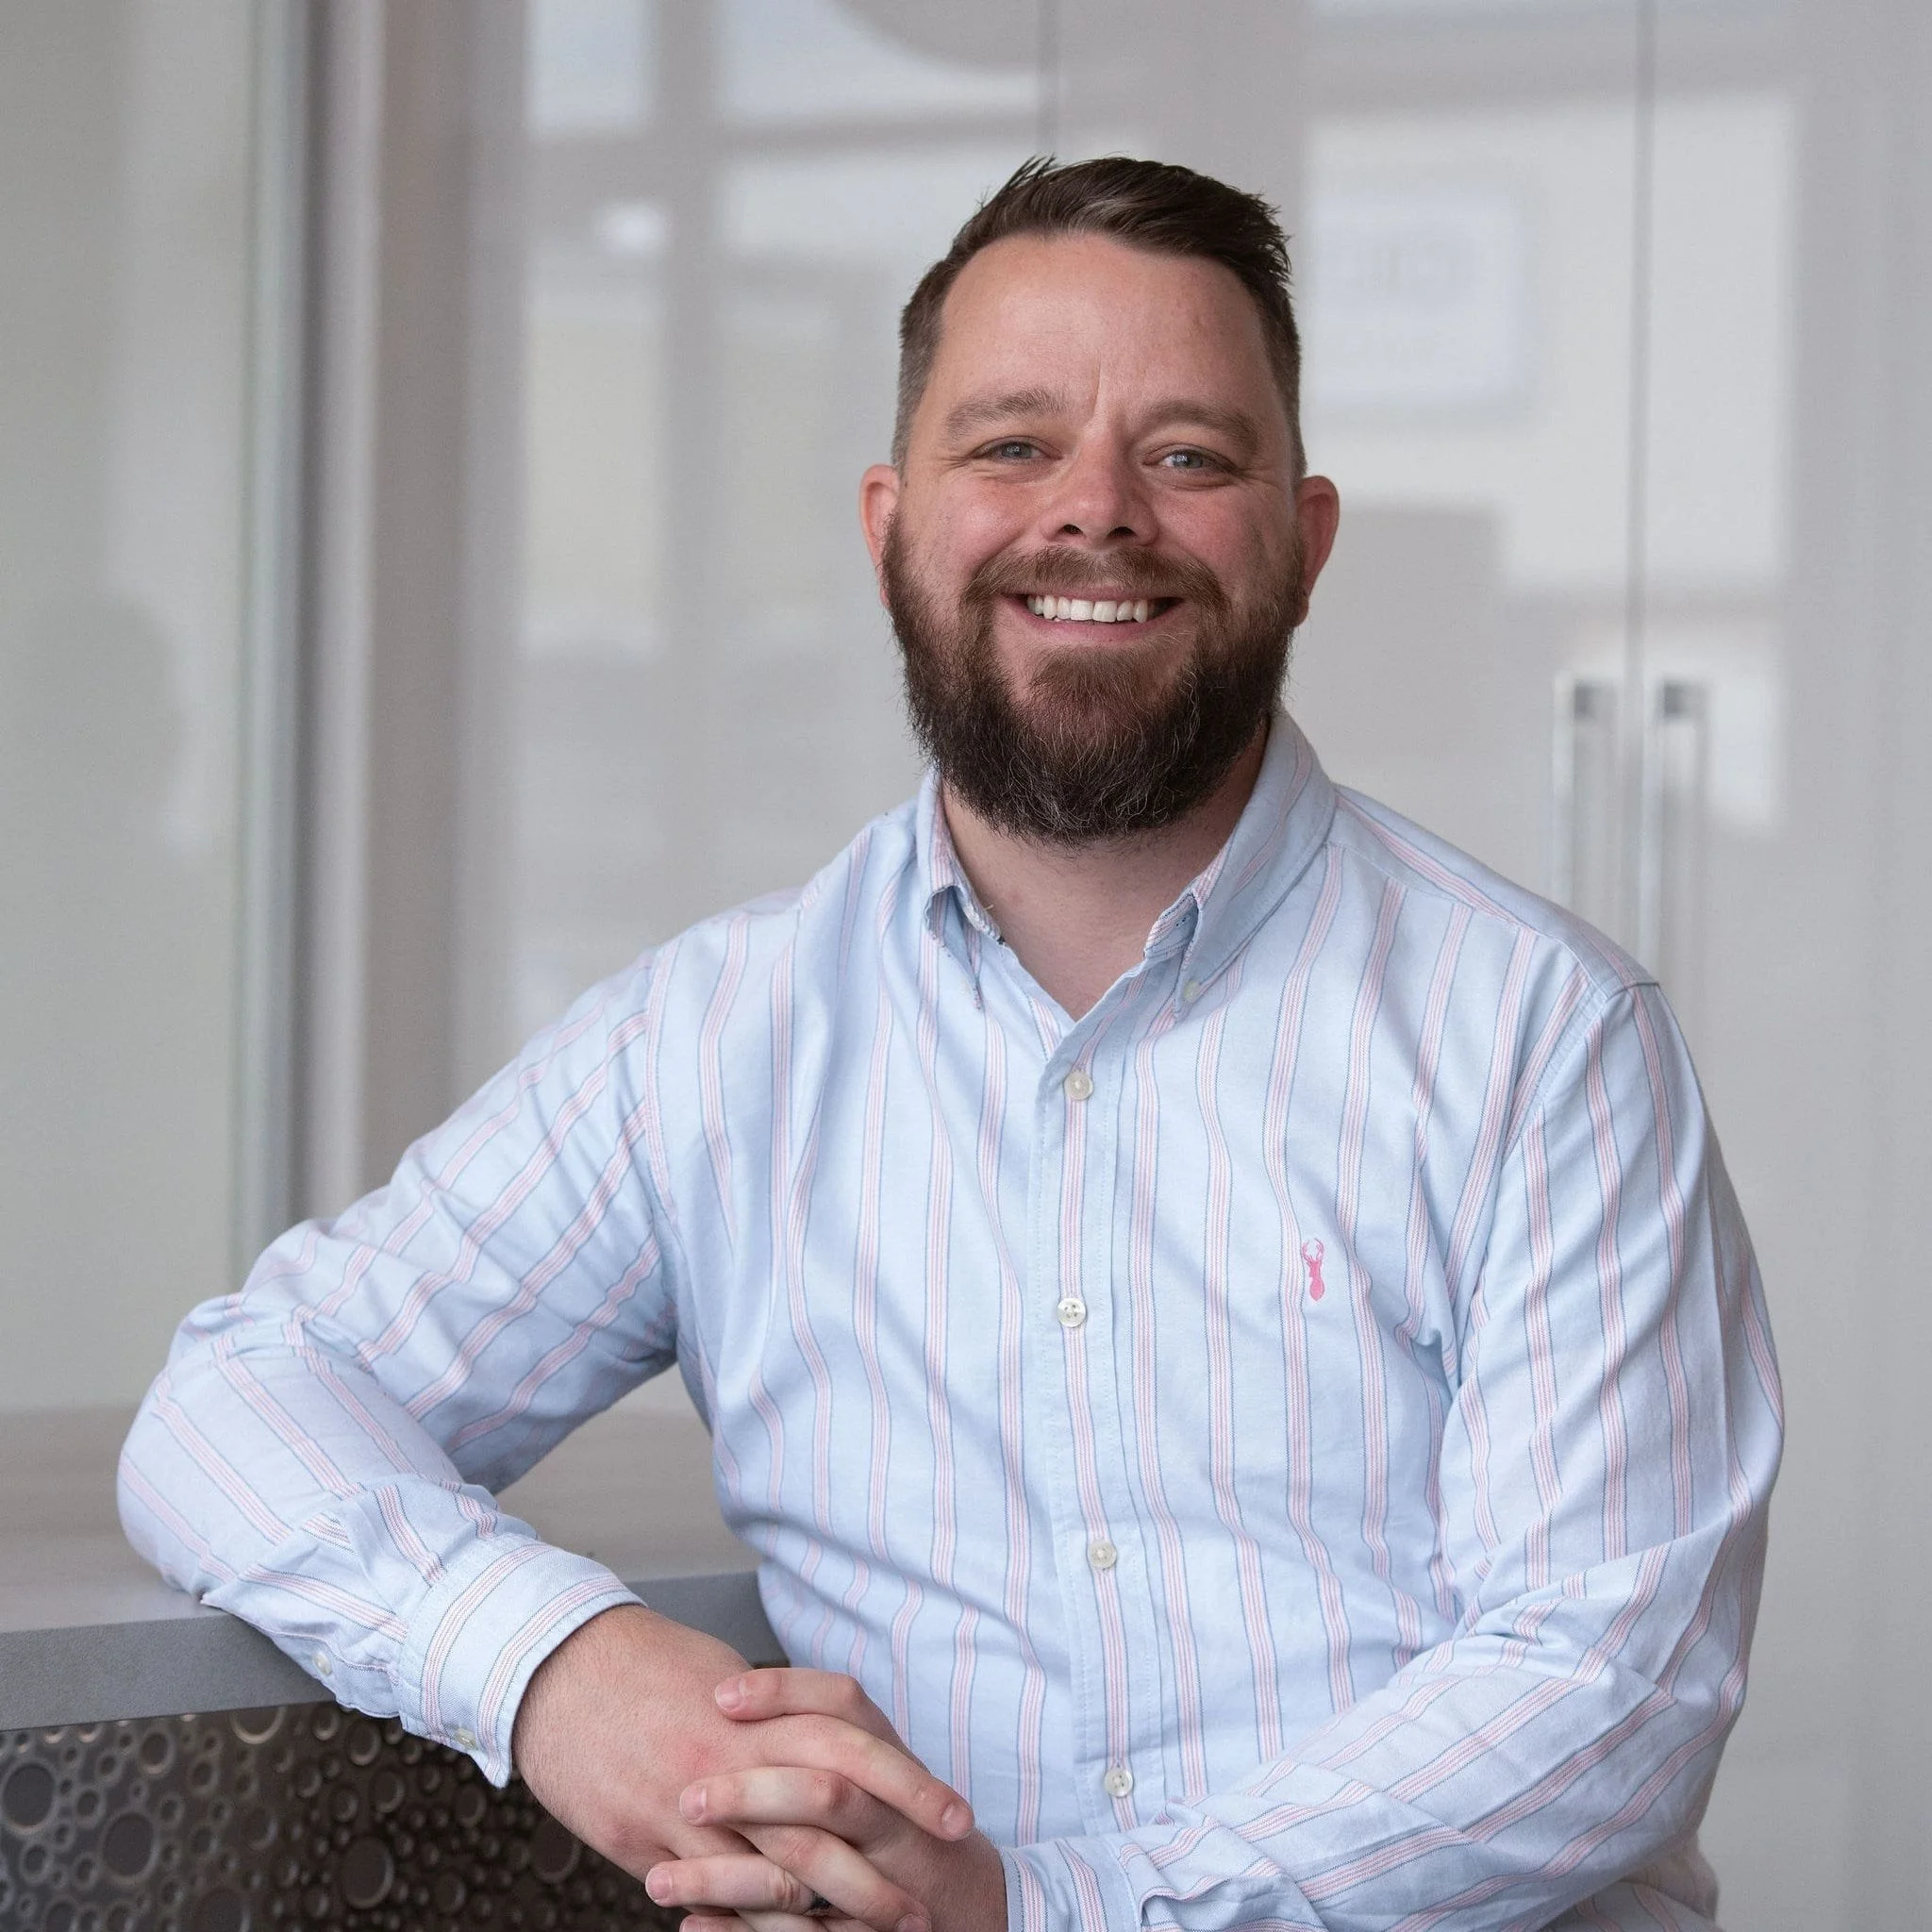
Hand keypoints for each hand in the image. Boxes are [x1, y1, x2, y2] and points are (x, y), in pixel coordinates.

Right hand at [513, 1610, 976, 1914]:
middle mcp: (728, 1758)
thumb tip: (826, 1735)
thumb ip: (776, 1715)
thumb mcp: (723, 1678)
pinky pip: (710, 1897)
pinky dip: (757, 1927)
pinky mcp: (642, 1840)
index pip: (850, 1746)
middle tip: (930, 1901)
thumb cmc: (646, 1665)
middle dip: (880, 1864)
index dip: (905, 1781)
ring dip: (829, 1911)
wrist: (558, 1669)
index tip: (952, 1813)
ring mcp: (683, 1805)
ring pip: (770, 1872)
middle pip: (822, 1817)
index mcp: (756, 1711)